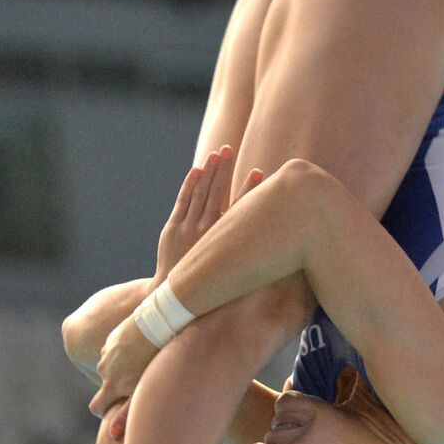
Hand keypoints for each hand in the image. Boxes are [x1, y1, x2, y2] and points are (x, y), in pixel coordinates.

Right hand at [88, 314, 158, 418]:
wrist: (158, 324)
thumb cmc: (157, 361)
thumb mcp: (144, 390)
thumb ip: (127, 413)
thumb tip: (113, 434)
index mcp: (112, 385)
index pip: (96, 406)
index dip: (104, 411)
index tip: (115, 409)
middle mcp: (105, 370)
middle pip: (106, 385)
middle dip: (117, 387)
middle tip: (138, 382)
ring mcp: (107, 352)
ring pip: (111, 367)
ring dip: (121, 368)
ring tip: (143, 364)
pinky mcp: (113, 338)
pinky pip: (114, 351)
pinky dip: (123, 353)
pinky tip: (141, 349)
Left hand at [154, 146, 263, 284]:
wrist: (176, 294)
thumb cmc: (211, 282)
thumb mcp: (232, 269)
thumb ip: (245, 248)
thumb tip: (269, 233)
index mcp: (224, 241)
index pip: (240, 208)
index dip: (249, 189)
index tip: (257, 172)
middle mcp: (207, 231)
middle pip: (217, 192)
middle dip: (224, 169)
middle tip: (229, 149)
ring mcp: (189, 228)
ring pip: (201, 192)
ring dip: (209, 171)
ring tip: (217, 153)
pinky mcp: (174, 228)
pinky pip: (184, 200)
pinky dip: (191, 184)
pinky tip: (198, 170)